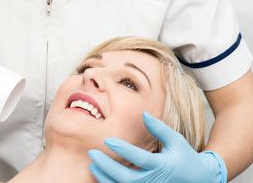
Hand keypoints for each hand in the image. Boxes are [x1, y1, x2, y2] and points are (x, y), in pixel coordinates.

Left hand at [88, 112, 226, 182]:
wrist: (199, 181)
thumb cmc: (184, 158)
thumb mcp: (176, 141)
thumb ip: (159, 128)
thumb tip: (144, 114)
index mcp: (162, 166)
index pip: (140, 158)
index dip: (123, 149)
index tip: (107, 140)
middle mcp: (154, 181)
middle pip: (126, 178)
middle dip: (107, 166)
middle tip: (92, 153)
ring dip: (105, 178)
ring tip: (93, 165)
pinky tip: (100, 175)